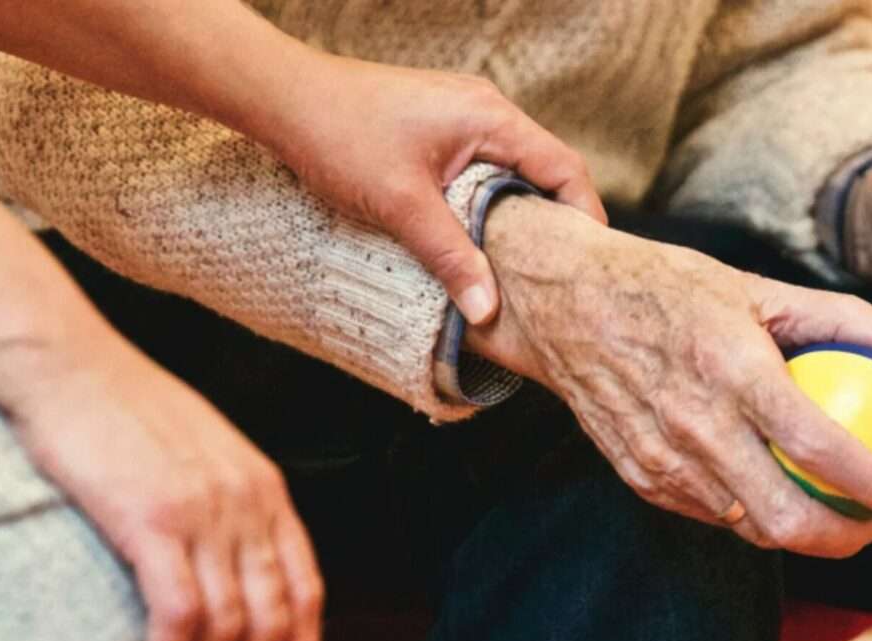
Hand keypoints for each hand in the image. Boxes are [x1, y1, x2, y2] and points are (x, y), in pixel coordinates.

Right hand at [0, 338, 324, 640]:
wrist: (66, 365)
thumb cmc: (120, 407)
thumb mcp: (202, 452)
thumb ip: (227, 505)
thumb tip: (229, 566)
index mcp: (264, 487)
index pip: (306, 586)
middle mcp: (246, 502)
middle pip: (274, 616)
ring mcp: (203, 511)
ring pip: (229, 624)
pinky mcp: (151, 519)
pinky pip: (179, 612)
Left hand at [246, 51, 607, 324]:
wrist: (282, 97)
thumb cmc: (339, 135)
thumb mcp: (401, 205)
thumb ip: (451, 257)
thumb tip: (488, 311)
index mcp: (491, 118)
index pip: (565, 168)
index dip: (585, 217)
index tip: (589, 265)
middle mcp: (485, 109)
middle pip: (544, 170)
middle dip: (554, 222)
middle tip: (558, 276)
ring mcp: (461, 114)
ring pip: (511, 170)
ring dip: (516, 214)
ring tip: (520, 267)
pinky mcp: (437, 126)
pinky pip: (482, 167)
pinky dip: (487, 201)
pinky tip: (474, 237)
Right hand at [467, 197, 871, 558]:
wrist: (564, 303)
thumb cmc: (669, 287)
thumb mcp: (757, 286)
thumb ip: (845, 319)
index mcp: (732, 369)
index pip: (819, 447)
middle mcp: (696, 424)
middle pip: (785, 518)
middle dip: (847, 538)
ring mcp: (663, 459)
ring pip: (749, 527)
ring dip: (803, 533)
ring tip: (838, 513)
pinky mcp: (640, 477)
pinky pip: (712, 514)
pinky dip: (752, 513)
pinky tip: (777, 494)